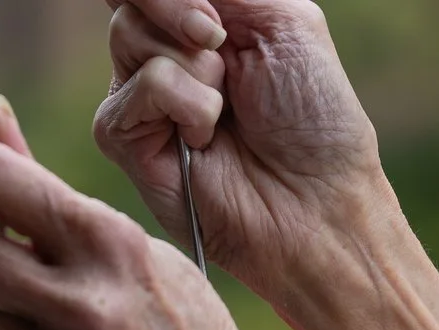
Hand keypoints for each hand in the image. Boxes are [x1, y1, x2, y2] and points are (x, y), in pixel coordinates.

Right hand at [94, 0, 389, 325]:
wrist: (314, 201)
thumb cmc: (313, 116)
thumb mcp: (284, 21)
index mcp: (200, 20)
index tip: (217, 15)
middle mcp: (162, 53)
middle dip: (181, 9)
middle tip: (222, 48)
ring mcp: (139, 97)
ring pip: (128, 35)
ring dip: (194, 66)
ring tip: (224, 107)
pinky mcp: (124, 139)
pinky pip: (138, 89)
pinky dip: (185, 105)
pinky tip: (204, 139)